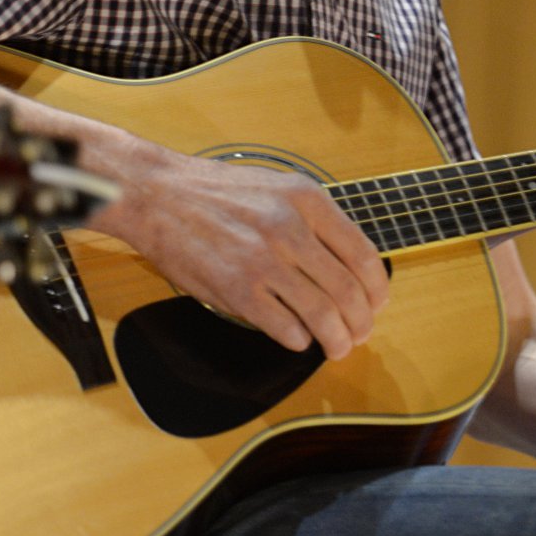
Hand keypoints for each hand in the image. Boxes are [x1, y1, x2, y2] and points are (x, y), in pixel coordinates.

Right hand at [93, 145, 387, 358]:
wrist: (159, 195)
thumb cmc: (218, 193)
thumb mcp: (278, 187)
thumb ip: (314, 221)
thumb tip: (350, 266)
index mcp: (306, 200)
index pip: (362, 255)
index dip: (376, 289)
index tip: (376, 305)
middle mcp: (290, 229)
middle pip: (348, 292)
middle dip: (361, 323)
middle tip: (359, 334)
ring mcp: (263, 261)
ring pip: (323, 316)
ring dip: (337, 340)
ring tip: (337, 348)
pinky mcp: (237, 290)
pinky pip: (286, 328)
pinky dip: (299, 340)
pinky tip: (297, 338)